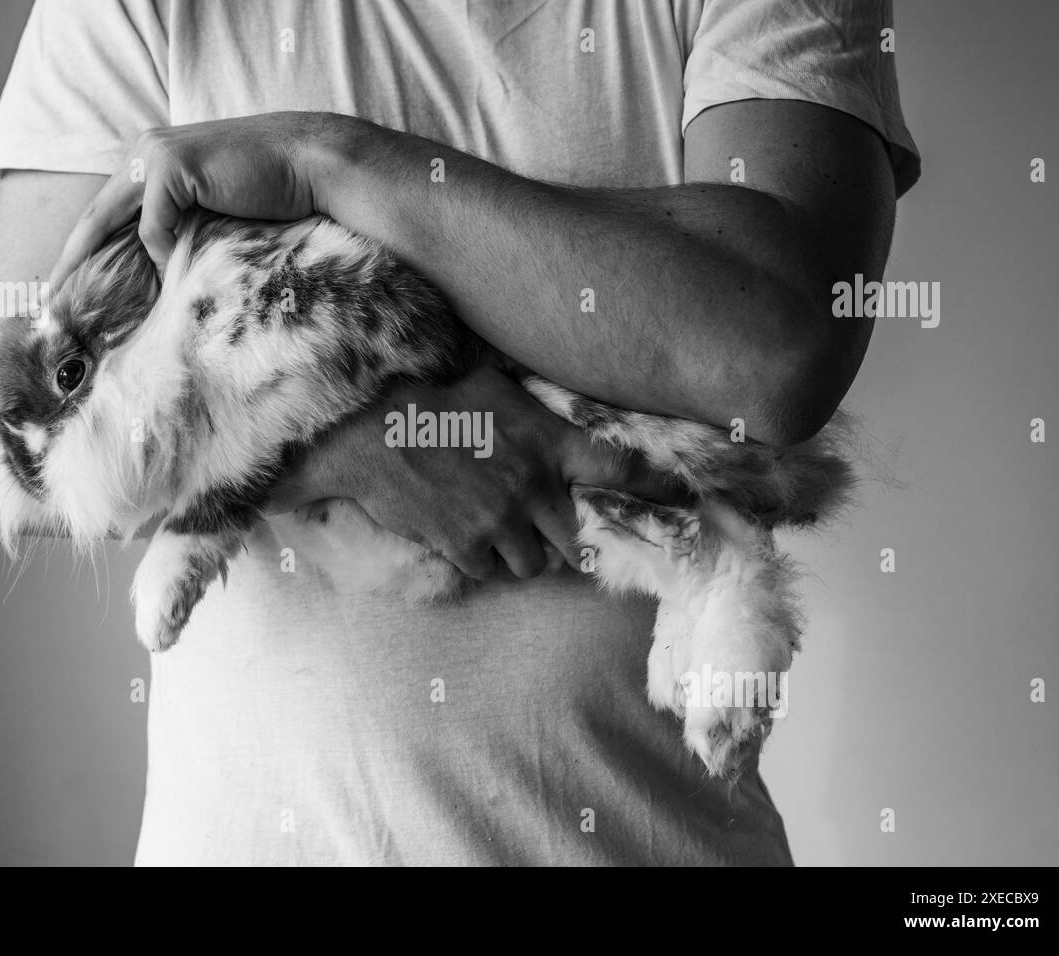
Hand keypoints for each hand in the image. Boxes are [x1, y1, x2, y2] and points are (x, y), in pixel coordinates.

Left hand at [48, 111, 353, 287]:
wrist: (306, 165)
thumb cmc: (268, 192)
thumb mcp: (209, 212)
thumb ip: (177, 228)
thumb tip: (153, 272)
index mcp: (150, 160)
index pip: (107, 212)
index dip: (83, 250)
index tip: (66, 286)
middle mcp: (145, 152)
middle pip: (95, 215)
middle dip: (71, 260)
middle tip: (50, 301)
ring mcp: (157, 154)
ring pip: (116, 221)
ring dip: (110, 265)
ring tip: (92, 303)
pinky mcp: (174, 166)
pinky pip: (154, 225)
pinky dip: (162, 251)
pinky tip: (175, 266)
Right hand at [268, 363, 685, 580]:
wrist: (373, 430)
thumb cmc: (433, 400)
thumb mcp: (496, 390)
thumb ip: (537, 414)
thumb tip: (559, 419)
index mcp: (550, 443)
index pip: (621, 468)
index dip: (658, 488)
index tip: (685, 500)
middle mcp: (535, 486)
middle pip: (578, 542)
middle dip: (563, 541)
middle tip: (543, 529)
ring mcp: (501, 520)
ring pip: (532, 563)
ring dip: (518, 552)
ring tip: (490, 526)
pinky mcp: (467, 546)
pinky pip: (490, 571)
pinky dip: (479, 560)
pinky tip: (458, 532)